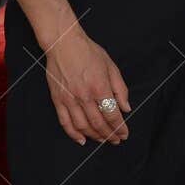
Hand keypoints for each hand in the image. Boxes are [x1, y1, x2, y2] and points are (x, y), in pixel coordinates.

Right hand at [42, 28, 130, 144]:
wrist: (64, 44)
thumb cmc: (89, 53)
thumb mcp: (111, 67)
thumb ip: (120, 89)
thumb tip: (126, 108)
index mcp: (100, 87)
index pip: (112, 114)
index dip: (120, 127)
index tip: (125, 134)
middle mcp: (84, 96)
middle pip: (99, 123)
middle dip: (109, 135)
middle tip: (116, 140)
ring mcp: (69, 99)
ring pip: (82, 126)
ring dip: (94, 136)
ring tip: (102, 140)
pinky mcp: (57, 100)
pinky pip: (65, 122)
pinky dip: (73, 134)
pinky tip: (81, 139)